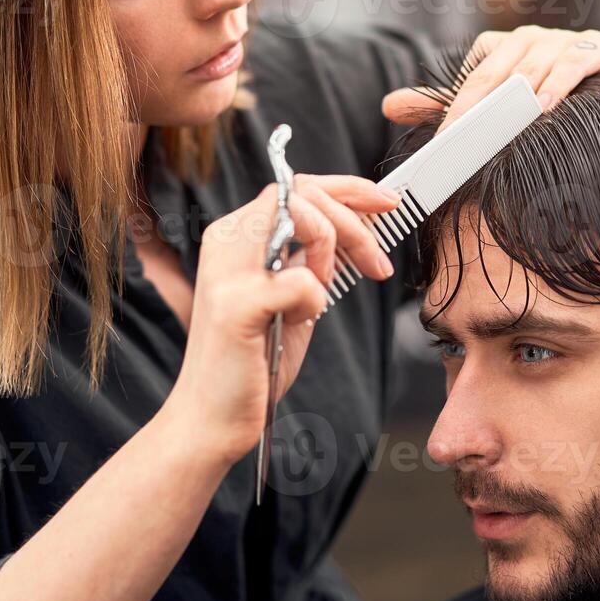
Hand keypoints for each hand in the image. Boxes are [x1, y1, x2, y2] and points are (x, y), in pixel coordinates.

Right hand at [170, 174, 401, 465]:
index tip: (388, 205)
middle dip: (357, 223)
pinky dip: (316, 303)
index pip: (296, 184)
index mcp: (235, 235)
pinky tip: (300, 323)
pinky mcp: (237, 304)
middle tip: (378, 264)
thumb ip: (309, 257)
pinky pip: (305, 281)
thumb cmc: (253, 359)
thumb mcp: (289, 296)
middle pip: (306, 191)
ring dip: (335, 256)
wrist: (211, 416)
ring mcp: (228, 271)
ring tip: (327, 293)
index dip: (349, 189)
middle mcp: (225, 241)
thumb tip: (358, 221)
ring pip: (307, 220)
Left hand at [382, 25, 599, 129]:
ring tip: (496, 126)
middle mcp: (543, 39)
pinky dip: (559, 81)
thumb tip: (389, 104)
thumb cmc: (571, 99)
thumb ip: (450, 103)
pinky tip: (545, 106)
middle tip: (456, 136)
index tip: (443, 135)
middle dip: (476, 98)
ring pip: (537, 58)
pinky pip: (578, 60)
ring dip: (516, 92)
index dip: (459, 96)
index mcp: (516, 48)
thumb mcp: (509, 104)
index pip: (481, 61)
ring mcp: (576, 42)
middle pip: (503, 60)